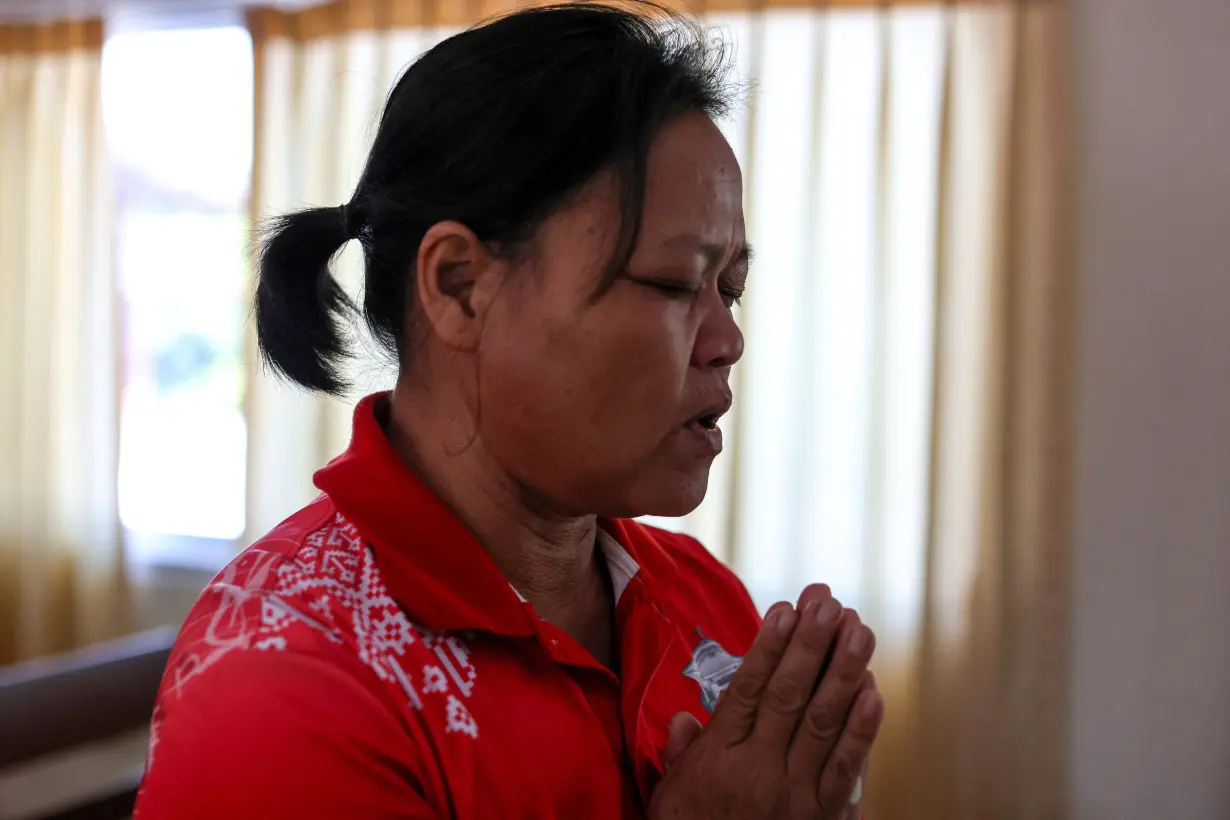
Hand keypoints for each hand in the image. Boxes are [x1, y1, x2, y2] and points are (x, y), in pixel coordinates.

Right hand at [649, 585, 882, 819]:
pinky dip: (862, 730)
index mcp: (719, 759)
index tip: (785, 608)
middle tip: (829, 603)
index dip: (769, 645)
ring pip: (823, 723)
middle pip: (790, 695)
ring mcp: (796, 795)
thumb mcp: (668, 797)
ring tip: (858, 630)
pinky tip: (873, 692)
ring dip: (844, 672)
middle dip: (811, 644)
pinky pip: (846, 769)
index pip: (749, 689)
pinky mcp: (824, 819)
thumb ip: (681, 755)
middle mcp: (759, 771)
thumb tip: (686, 720)